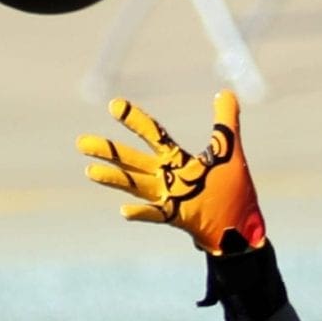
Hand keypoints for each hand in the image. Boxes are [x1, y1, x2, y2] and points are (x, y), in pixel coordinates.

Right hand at [77, 91, 265, 252]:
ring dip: (114, 179)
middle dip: (108, 151)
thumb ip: (225, 122)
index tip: (114, 105)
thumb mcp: (229, 151)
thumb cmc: (231, 191)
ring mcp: (170, 198)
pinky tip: (123, 210)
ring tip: (90, 172)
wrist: (240, 227)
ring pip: (136, 185)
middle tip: (81, 142)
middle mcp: (168, 177)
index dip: (134, 120)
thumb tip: (226, 93)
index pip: (152, 135)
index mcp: (177, 160)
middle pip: (133, 160)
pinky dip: (140, 213)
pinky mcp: (178, 218)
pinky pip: (156, 215)